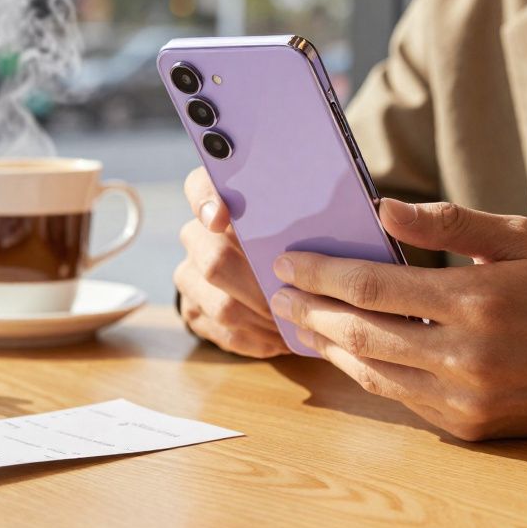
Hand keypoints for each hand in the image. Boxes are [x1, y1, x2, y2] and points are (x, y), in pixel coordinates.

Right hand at [174, 166, 287, 357]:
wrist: (250, 271)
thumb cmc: (282, 238)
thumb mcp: (289, 218)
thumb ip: (296, 214)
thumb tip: (337, 215)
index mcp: (215, 201)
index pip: (198, 188)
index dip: (206, 203)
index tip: (220, 220)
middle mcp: (195, 236)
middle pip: (215, 261)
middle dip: (260, 288)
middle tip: (295, 299)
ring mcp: (189, 275)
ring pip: (222, 305)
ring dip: (264, 320)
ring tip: (297, 325)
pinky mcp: (192, 310)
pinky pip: (222, 332)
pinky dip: (257, 339)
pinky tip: (281, 339)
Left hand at [269, 199, 526, 483]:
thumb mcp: (521, 238)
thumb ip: (448, 223)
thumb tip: (383, 210)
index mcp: (477, 300)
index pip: (373, 287)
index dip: (323, 273)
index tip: (289, 261)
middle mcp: (467, 356)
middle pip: (362, 333)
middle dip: (312, 311)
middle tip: (277, 293)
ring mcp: (468, 399)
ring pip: (374, 372)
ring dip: (330, 347)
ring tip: (301, 323)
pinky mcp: (471, 428)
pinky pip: (403, 399)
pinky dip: (368, 373)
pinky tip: (349, 353)